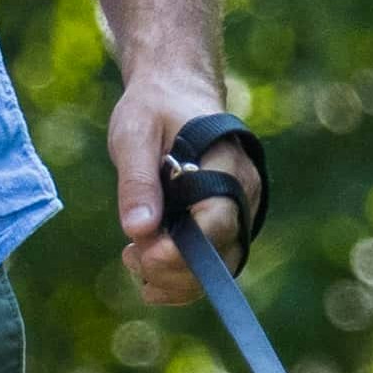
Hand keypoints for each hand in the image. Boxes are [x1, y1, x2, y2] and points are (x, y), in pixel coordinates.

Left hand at [110, 64, 252, 307]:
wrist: (174, 94)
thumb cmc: (155, 108)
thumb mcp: (135, 134)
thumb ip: (137, 181)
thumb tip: (138, 230)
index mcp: (228, 167)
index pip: (216, 223)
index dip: (180, 250)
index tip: (142, 253)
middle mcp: (244, 196)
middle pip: (219, 255)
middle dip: (171, 269)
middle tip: (128, 256)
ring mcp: (238, 214)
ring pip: (216, 269)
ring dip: (172, 279)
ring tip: (131, 259)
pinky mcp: (224, 226)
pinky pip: (210, 264)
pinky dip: (179, 277)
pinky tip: (145, 269)